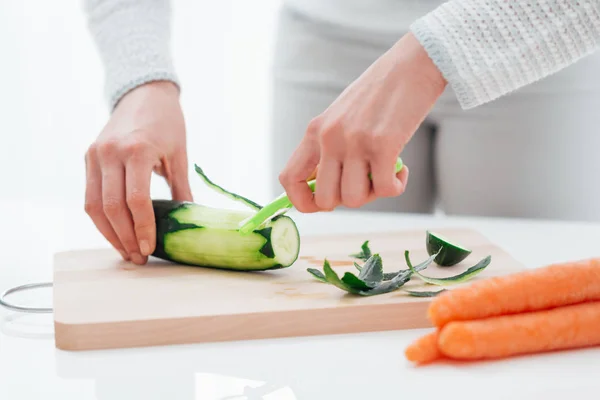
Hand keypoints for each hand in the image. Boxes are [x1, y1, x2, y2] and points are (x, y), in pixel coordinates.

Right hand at [84, 81, 192, 264]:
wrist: (144, 94)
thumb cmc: (168, 124)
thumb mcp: (180, 155)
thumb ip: (182, 189)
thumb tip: (188, 222)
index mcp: (137, 150)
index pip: (136, 200)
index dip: (143, 229)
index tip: (150, 248)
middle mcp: (111, 153)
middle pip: (112, 208)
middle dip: (126, 238)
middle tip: (139, 258)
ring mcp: (96, 155)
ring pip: (95, 206)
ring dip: (110, 234)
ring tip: (127, 251)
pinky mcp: (88, 157)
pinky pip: (90, 195)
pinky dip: (101, 218)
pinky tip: (116, 232)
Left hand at [278, 32, 446, 211]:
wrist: (412, 63)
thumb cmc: (380, 93)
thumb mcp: (341, 117)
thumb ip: (329, 147)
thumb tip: (326, 187)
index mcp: (315, 130)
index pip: (289, 179)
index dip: (303, 202)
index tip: (324, 203)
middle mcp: (329, 137)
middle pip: (326, 199)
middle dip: (347, 200)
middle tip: (364, 183)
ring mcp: (354, 141)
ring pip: (354, 199)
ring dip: (373, 194)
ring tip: (385, 172)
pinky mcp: (383, 144)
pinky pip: (386, 190)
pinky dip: (396, 186)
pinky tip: (402, 169)